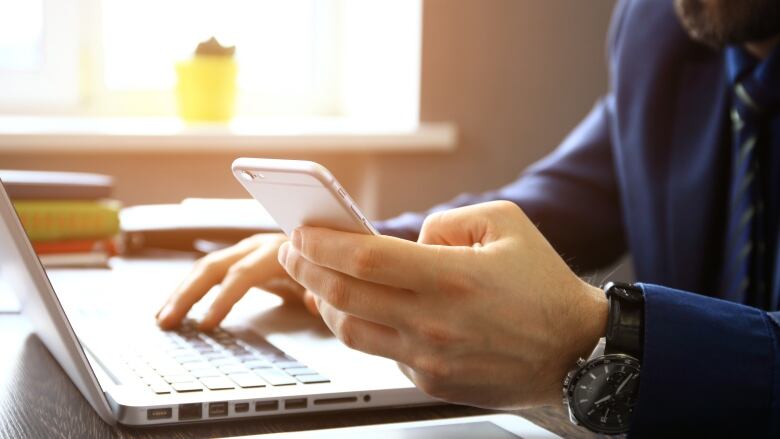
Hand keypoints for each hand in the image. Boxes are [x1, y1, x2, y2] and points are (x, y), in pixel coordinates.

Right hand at [156, 233, 317, 330]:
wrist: (328, 240)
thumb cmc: (326, 263)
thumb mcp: (330, 278)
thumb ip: (322, 291)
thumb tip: (315, 302)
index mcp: (276, 250)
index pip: (242, 274)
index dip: (223, 299)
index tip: (205, 324)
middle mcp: (255, 246)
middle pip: (212, 267)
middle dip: (187, 294)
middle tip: (167, 321)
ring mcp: (244, 251)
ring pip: (204, 268)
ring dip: (180, 292)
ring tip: (161, 318)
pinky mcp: (238, 259)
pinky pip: (207, 272)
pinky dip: (188, 289)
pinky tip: (174, 308)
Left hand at [278, 201, 606, 407]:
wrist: (576, 351)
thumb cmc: (543, 287)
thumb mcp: (506, 223)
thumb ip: (447, 221)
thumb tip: (408, 237)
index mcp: (452, 277)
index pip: (364, 258)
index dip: (322, 244)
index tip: (302, 233)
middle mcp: (434, 321)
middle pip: (344, 295)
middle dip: (305, 269)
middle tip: (292, 253)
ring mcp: (429, 357)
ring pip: (351, 331)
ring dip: (324, 303)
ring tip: (317, 281)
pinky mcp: (430, 380)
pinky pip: (381, 352)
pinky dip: (361, 327)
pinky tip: (358, 310)